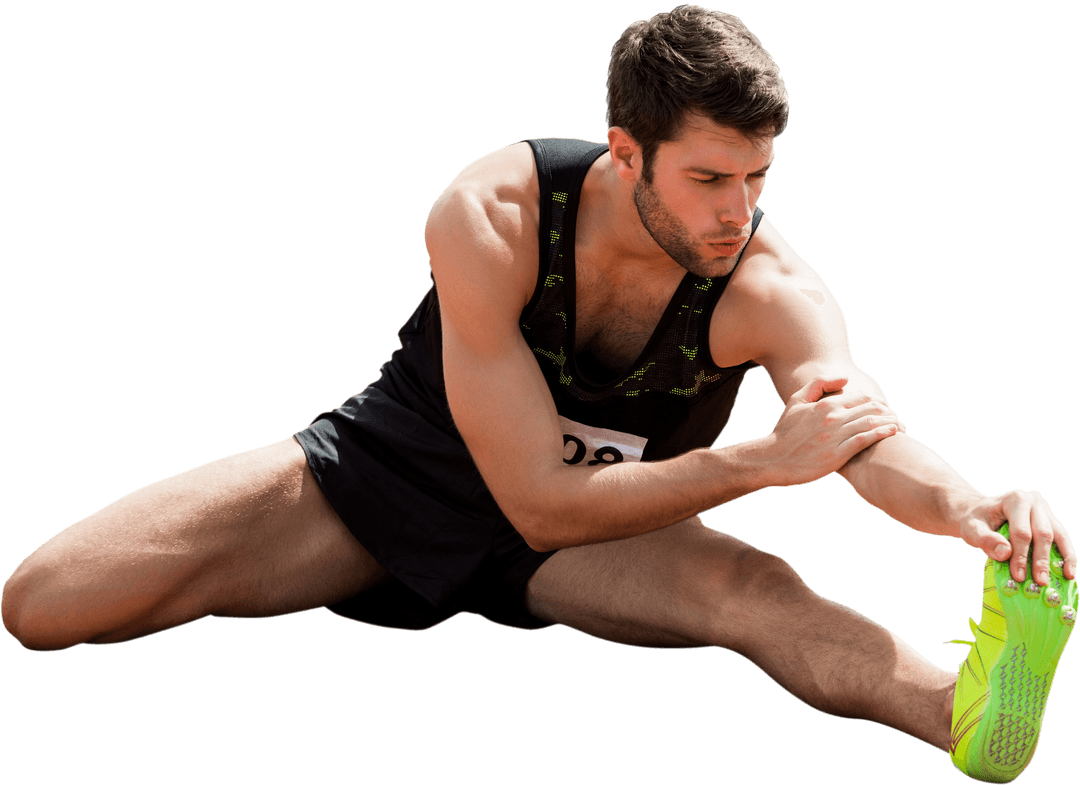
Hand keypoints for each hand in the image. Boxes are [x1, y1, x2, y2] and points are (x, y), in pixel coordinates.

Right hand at [764, 376, 904, 487]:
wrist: (773, 459)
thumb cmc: (785, 431)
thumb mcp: (796, 401)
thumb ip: (819, 384)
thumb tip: (845, 378)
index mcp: (825, 404)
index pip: (860, 397)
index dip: (876, 401)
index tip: (884, 408)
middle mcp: (832, 417)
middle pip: (870, 409)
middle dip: (887, 411)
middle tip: (896, 417)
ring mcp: (835, 436)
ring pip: (871, 423)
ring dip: (889, 422)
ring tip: (900, 425)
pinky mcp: (837, 454)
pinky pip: (865, 440)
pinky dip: (882, 434)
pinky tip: (892, 432)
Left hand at [959, 490, 1076, 583]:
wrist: (979, 513)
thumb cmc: (975, 521)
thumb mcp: (971, 529)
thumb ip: (985, 540)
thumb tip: (1005, 553)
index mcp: (1015, 500)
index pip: (1021, 532)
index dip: (1021, 556)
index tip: (1019, 576)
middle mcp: (1033, 501)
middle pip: (1042, 533)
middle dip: (1041, 560)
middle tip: (1040, 582)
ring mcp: (1044, 510)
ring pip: (1058, 535)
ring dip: (1062, 558)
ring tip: (1066, 577)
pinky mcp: (1050, 520)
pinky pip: (1062, 539)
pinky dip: (1066, 555)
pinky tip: (1068, 572)